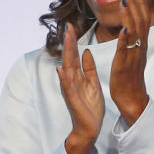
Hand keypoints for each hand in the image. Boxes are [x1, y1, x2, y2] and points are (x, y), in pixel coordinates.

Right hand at [57, 23, 104, 153]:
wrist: (89, 127)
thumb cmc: (90, 106)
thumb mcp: (93, 84)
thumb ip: (88, 68)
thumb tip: (86, 52)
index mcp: (78, 76)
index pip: (74, 55)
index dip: (73, 41)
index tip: (72, 26)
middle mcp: (71, 80)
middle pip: (69, 58)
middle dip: (69, 43)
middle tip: (68, 26)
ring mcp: (70, 90)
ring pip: (67, 69)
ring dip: (66, 55)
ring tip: (66, 41)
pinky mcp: (72, 100)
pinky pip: (67, 88)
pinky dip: (64, 79)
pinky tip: (61, 69)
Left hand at [110, 0, 150, 125]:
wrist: (132, 99)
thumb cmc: (130, 78)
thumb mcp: (133, 56)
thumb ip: (133, 41)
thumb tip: (130, 28)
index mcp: (140, 45)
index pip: (143, 21)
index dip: (141, 5)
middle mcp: (140, 48)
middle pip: (141, 22)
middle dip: (137, 4)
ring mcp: (133, 56)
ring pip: (134, 33)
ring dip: (130, 16)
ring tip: (125, 0)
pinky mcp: (125, 65)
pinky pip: (126, 50)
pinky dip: (126, 39)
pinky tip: (124, 28)